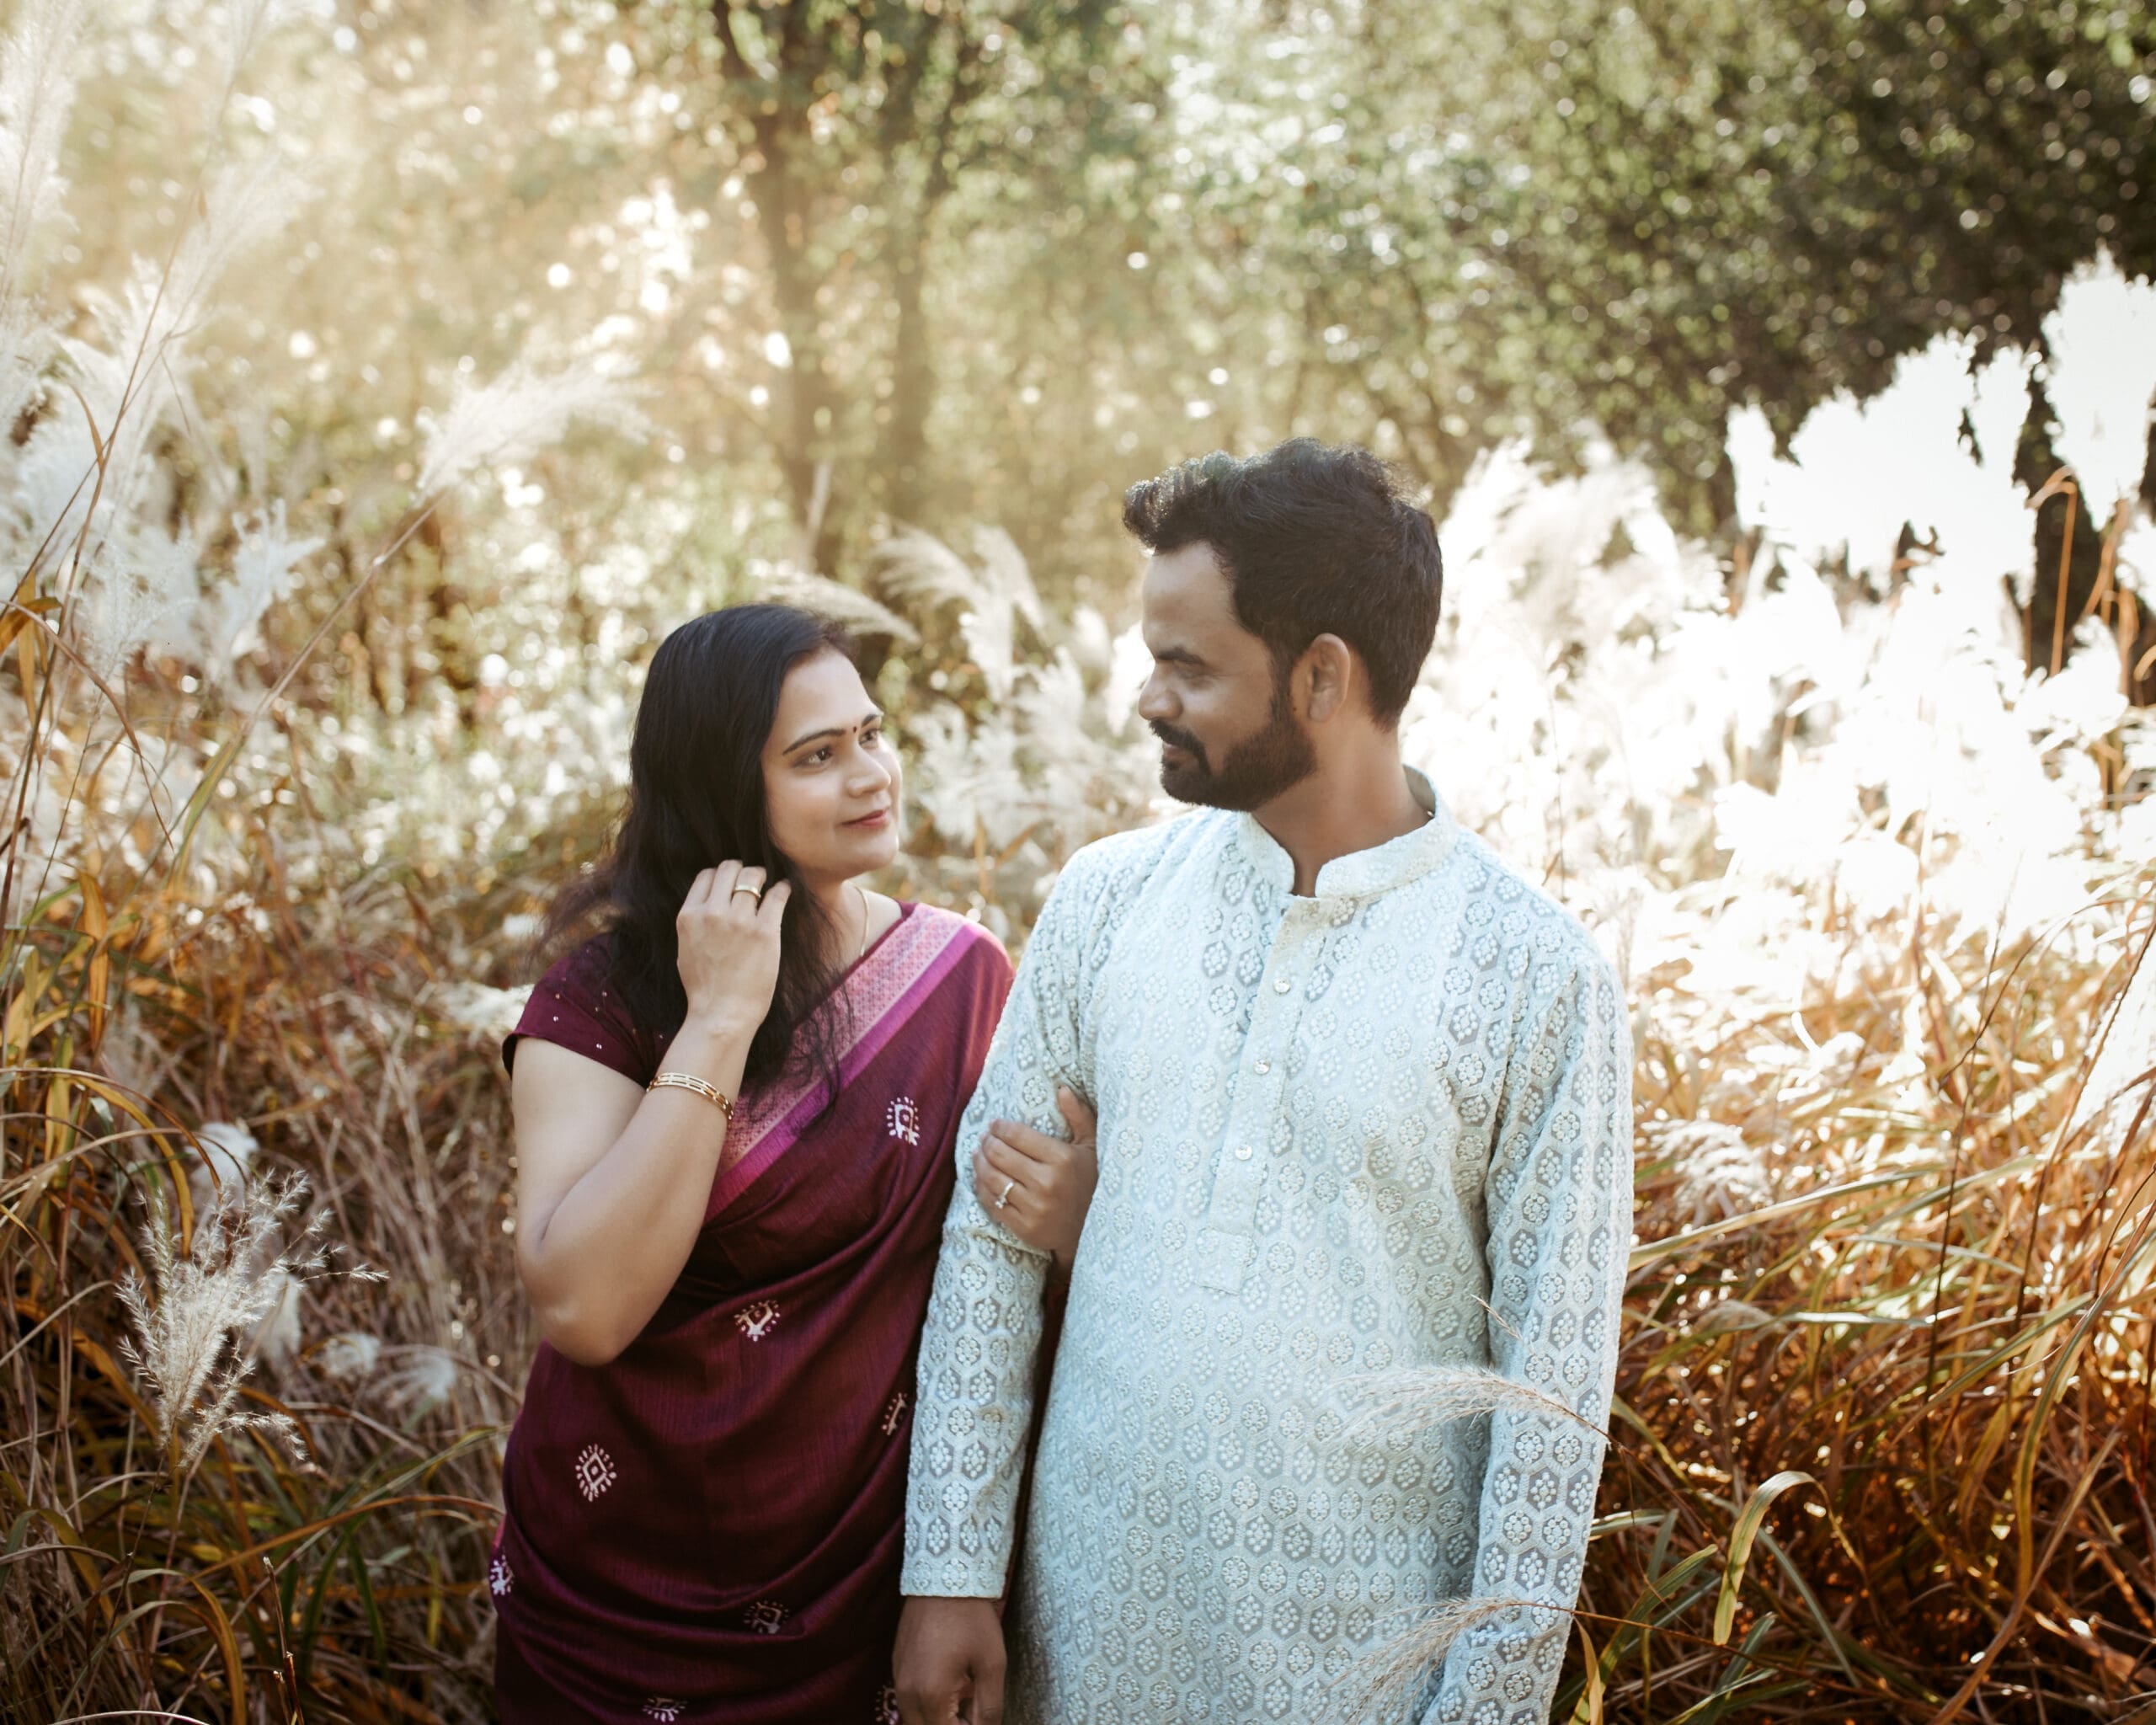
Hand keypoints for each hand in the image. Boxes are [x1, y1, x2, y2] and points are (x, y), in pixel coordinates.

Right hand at [675, 861, 791, 1032]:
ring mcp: (739, 920)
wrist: (722, 1014)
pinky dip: (783, 889)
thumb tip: (706, 903)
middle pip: (729, 868)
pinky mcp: (765, 931)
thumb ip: (695, 922)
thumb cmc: (704, 988)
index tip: (732, 884)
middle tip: (753, 880)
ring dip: (764, 878)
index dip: (721, 876)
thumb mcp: (684, 948)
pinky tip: (785, 891)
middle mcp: (712, 912)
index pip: (706, 875)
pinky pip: (777, 894)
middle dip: (742, 871)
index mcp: (689, 916)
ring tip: (769, 886)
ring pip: (754, 876)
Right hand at [894, 1596, 1004, 1724]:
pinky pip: (907, 1700)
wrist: (944, 1576)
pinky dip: (925, 1706)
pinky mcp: (896, 1665)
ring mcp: (898, 1678)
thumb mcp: (992, 1664)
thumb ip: (989, 1708)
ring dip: (935, 1719)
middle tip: (970, 1715)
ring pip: (912, 1719)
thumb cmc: (972, 1619)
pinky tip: (949, 1688)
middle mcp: (907, 1692)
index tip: (980, 1720)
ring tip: (962, 1705)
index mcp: (931, 1695)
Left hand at [973, 1086, 1097, 1268]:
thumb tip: (1063, 1089)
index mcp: (1062, 1158)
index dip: (1000, 1126)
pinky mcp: (1024, 1227)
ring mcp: (1034, 1207)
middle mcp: (1046, 1182)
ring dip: (979, 1162)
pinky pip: (992, 1202)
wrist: (1094, 1232)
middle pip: (999, 1154)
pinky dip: (980, 1187)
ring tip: (977, 1153)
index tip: (995, 1124)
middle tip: (984, 1137)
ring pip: (991, 1178)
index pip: (1017, 1135)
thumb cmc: (1092, 1182)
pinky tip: (980, 1177)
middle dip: (987, 1141)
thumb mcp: (1092, 1147)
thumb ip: (1079, 1116)